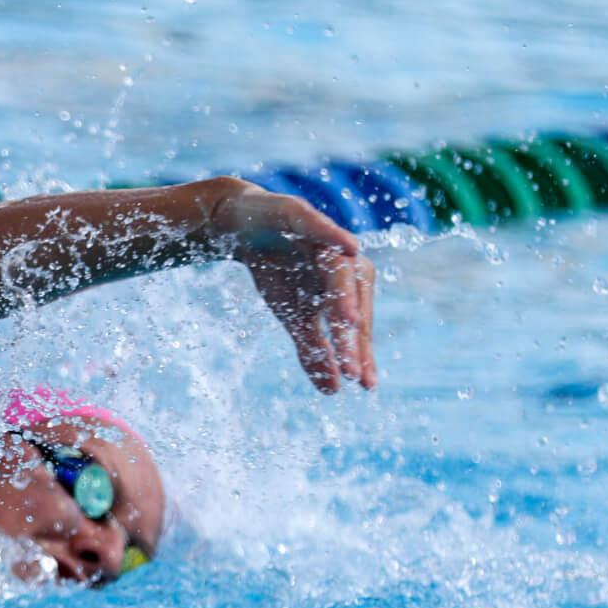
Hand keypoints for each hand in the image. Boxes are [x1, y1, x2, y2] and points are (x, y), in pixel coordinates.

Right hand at [208, 179, 377, 392]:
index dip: (360, 354)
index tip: (364, 386)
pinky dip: (334, 235)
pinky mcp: (303, 217)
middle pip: (351, 304)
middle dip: (351, 339)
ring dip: (344, 296)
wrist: (243, 226)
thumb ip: (313, 349)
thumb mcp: (293, 316)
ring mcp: (326, 240)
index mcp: (348, 290)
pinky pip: (320, 228)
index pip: (356, 327)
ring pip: (339, 272)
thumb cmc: (277, 270)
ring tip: (349, 323)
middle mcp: (345, 266)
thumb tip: (333, 391)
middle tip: (353, 372)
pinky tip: (349, 247)